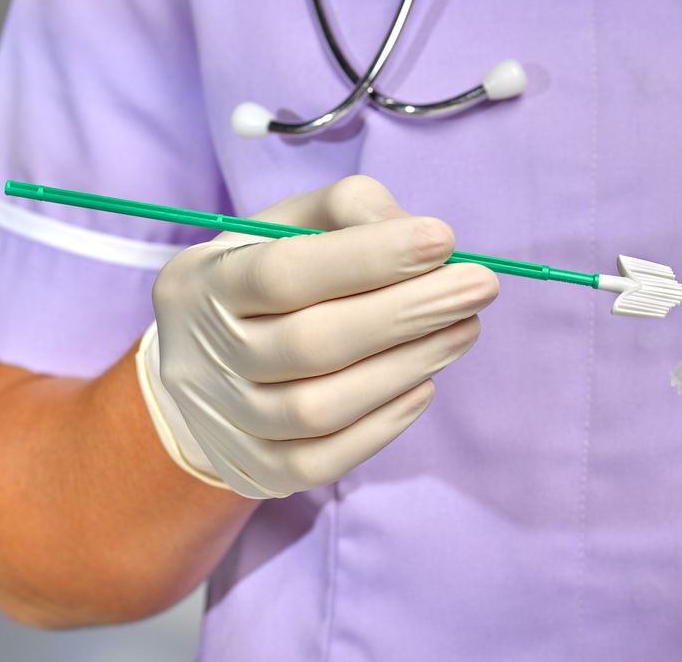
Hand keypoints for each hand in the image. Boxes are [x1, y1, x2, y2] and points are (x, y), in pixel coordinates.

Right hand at [138, 176, 498, 498]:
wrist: (203, 365)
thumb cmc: (267, 276)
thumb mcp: (291, 224)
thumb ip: (351, 210)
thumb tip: (422, 237)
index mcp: (203, 283)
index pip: (284, 272)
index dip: (369, 257)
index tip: (444, 239)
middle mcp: (202, 357)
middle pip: (311, 343)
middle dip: (408, 313)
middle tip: (479, 287)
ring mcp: (226, 422)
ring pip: (320, 408)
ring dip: (407, 366)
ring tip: (465, 329)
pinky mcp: (255, 471)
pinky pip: (322, 461)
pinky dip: (383, 424)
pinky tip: (425, 384)